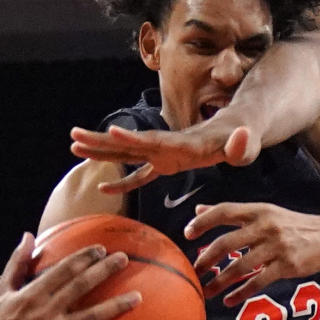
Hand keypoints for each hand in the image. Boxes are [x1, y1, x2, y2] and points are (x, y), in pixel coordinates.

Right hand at [0, 233, 141, 319]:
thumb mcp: (1, 290)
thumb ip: (17, 263)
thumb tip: (27, 235)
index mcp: (31, 294)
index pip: (62, 271)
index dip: (83, 258)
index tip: (101, 249)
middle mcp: (43, 312)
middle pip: (80, 287)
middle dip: (103, 271)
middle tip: (124, 259)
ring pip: (88, 318)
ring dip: (115, 307)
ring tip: (137, 297)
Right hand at [70, 121, 260, 193]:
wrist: (237, 131)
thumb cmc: (242, 141)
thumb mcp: (246, 146)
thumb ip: (241, 146)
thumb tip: (242, 137)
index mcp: (183, 144)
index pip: (155, 141)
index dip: (134, 138)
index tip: (112, 131)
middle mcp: (168, 145)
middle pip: (130, 143)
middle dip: (103, 140)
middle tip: (74, 135)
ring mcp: (164, 153)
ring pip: (128, 153)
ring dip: (102, 151)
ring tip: (73, 145)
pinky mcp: (166, 163)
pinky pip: (140, 173)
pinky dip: (123, 181)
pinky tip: (103, 188)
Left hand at [185, 203, 319, 306]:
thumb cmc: (292, 224)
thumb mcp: (265, 212)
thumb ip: (232, 213)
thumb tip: (198, 210)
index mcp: (259, 210)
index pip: (224, 211)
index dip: (203, 221)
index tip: (187, 234)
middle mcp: (265, 227)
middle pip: (226, 242)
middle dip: (206, 258)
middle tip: (194, 270)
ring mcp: (276, 247)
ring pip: (239, 266)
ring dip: (219, 281)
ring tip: (206, 291)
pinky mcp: (286, 266)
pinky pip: (257, 282)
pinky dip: (240, 293)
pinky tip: (229, 301)